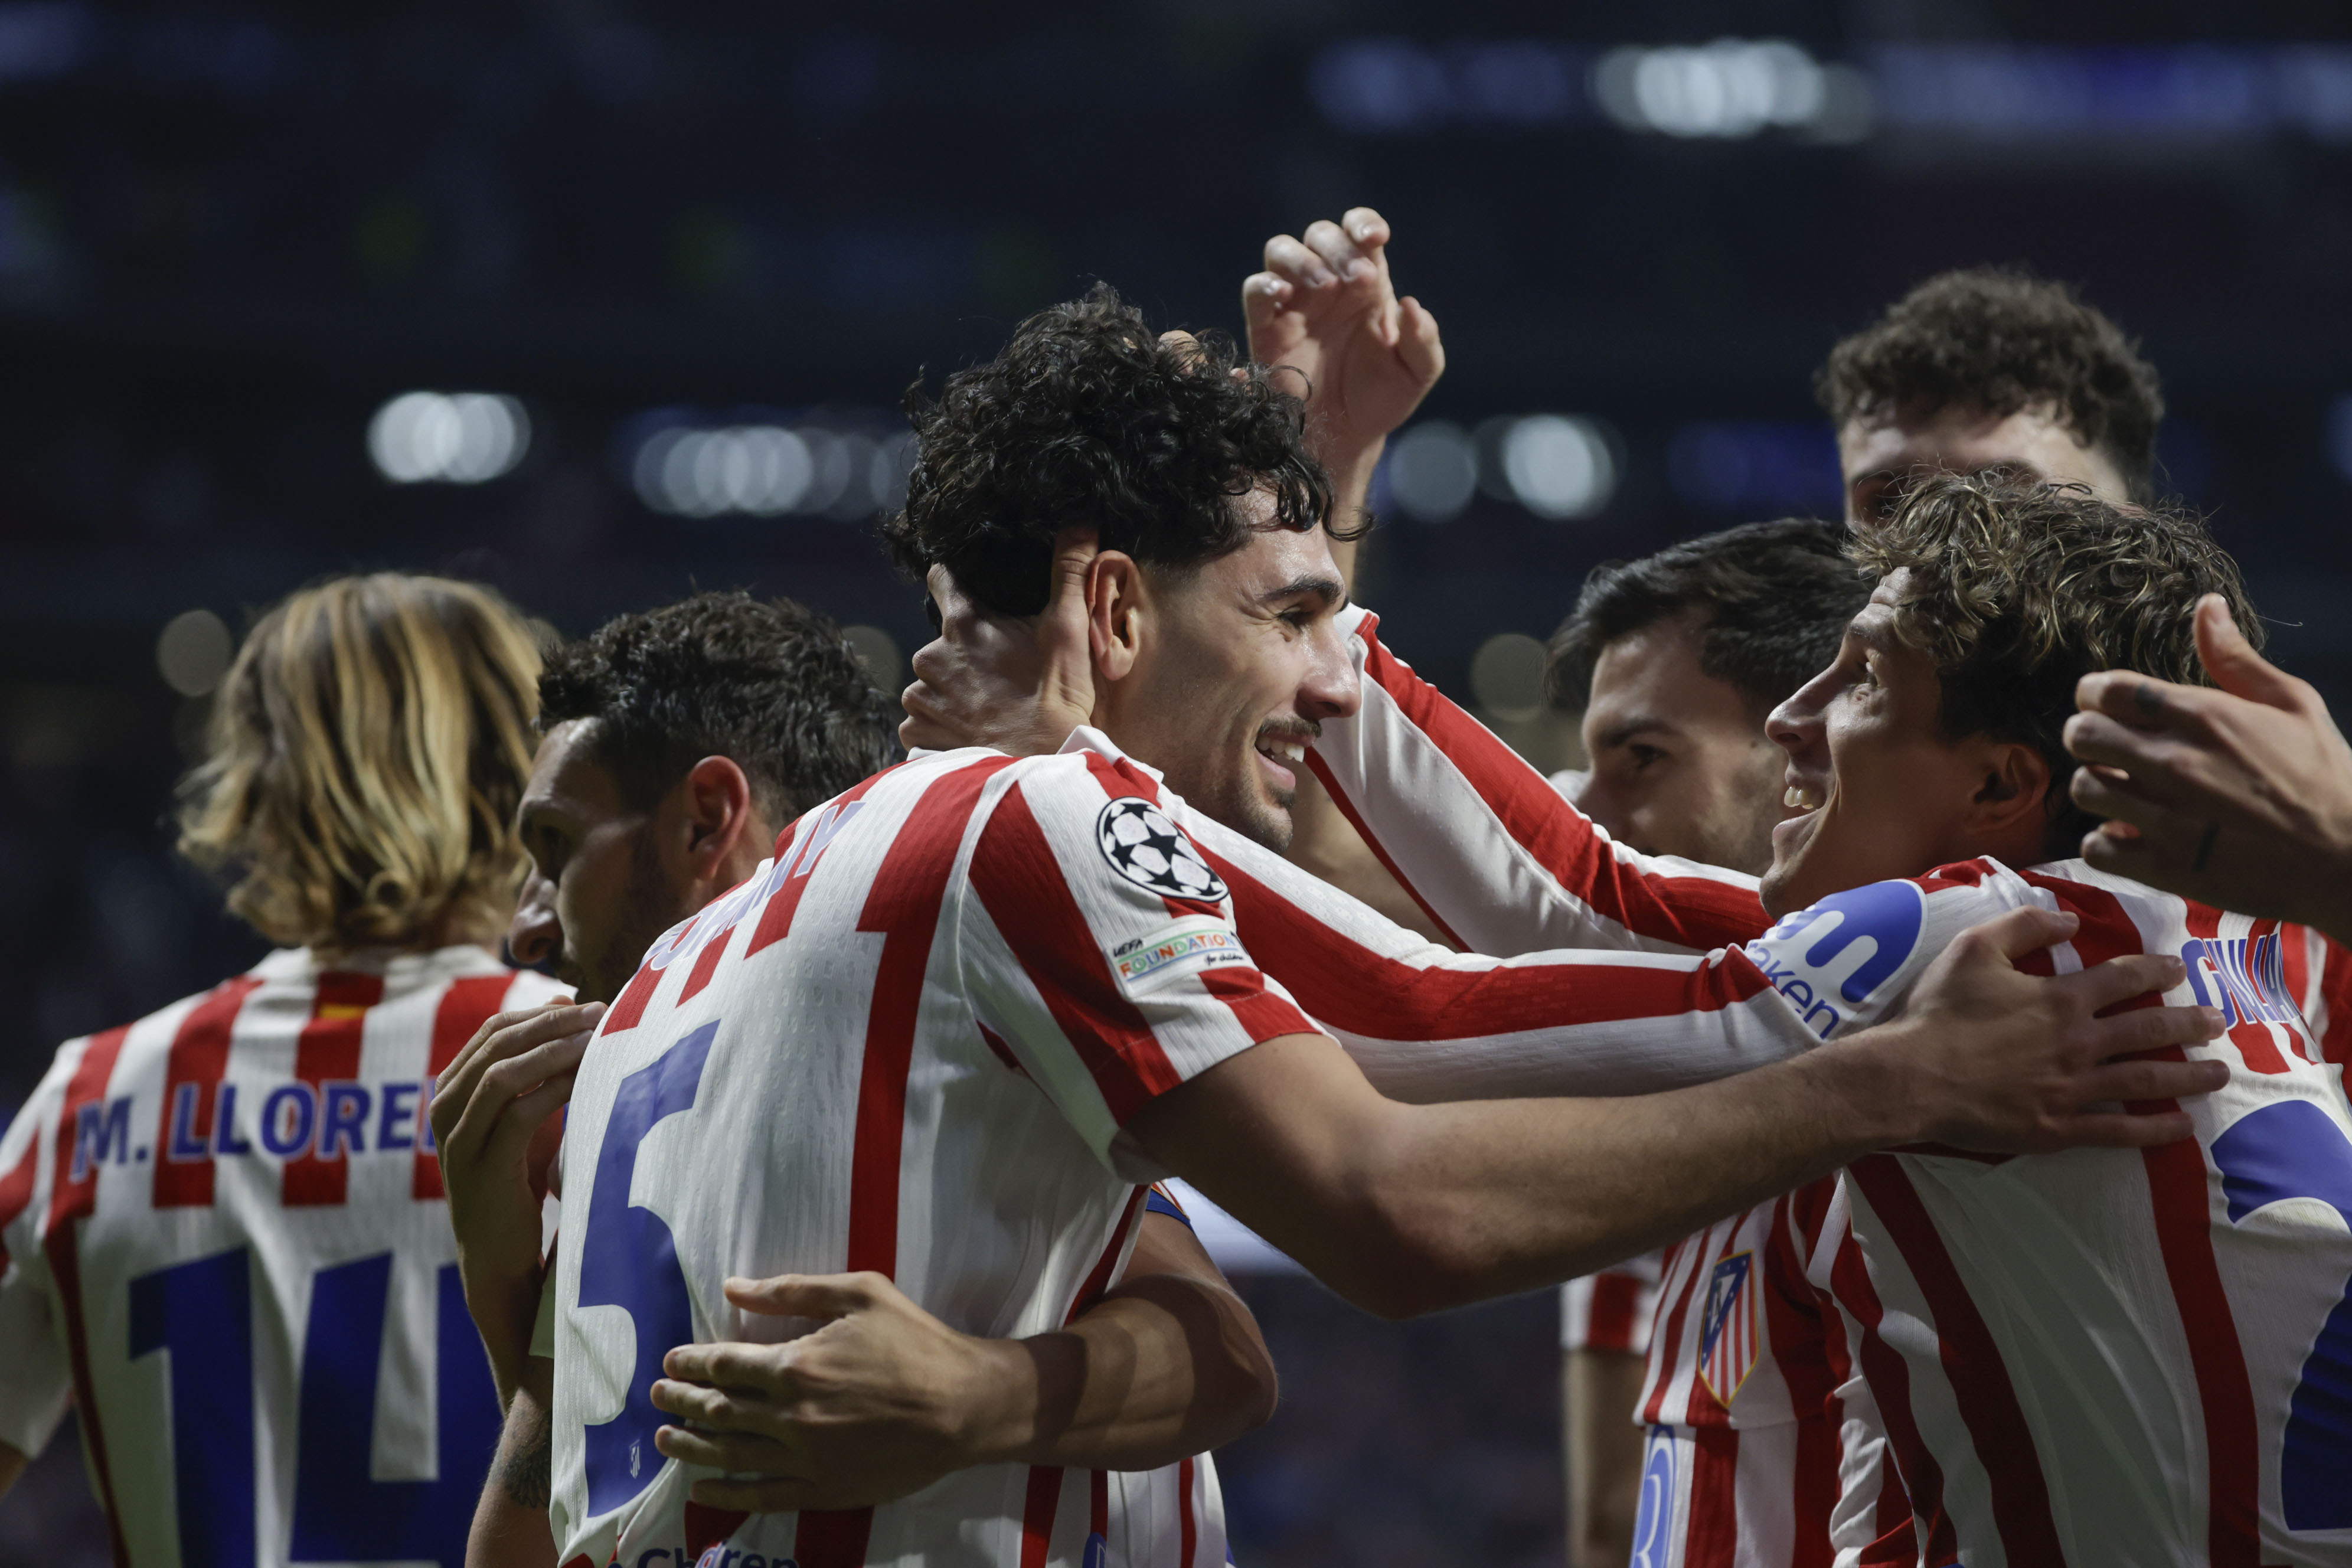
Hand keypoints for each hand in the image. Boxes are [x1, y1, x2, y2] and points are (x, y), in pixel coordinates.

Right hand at [429, 999, 600, 1394]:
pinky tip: (588, 1076)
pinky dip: (553, 1086)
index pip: (491, 1032)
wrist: (501, 1265)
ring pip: (501, 1072)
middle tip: (601, 1011)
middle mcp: (446, 1114)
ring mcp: (458, 1142)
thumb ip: (541, 1074)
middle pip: (495, 1044)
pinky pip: (515, 1111)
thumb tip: (570, 1009)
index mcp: (452, 1095)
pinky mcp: (481, 1169)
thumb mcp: (530, 1122)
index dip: (538, 1012)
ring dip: (552, 1047)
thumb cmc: (521, 1188)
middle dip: (550, 1022)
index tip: (586, 1004)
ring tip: (598, 1035)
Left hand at [650, 1272, 1019, 1512]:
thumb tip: (733, 1286)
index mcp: (797, 1365)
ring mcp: (804, 1459)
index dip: (691, 1363)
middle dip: (680, 1401)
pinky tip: (704, 1489)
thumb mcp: (861, 1294)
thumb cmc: (917, 1342)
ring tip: (664, 1438)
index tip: (671, 1361)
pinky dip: (726, 1493)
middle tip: (656, 1396)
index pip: (724, 1365)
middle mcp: (791, 1416)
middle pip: (717, 1410)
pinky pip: (761, 1495)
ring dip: (690, 1445)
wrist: (965, 1406)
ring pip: (729, 1453)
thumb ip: (792, 1290)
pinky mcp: (823, 1489)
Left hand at [900, 528, 1097, 756]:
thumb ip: (1069, 571)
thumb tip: (1079, 522)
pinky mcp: (915, 734)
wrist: (1042, 767)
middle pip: (942, 642)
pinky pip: (922, 721)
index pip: (941, 579)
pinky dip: (942, 727)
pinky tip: (973, 734)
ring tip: (990, 710)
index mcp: (963, 624)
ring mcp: (920, 697)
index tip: (972, 594)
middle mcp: (930, 656)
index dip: (955, 583)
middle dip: (965, 655)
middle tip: (1002, 676)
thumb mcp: (1068, 630)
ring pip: (931, 683)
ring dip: (952, 692)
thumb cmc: (1056, 699)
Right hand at [1243, 206, 1442, 473]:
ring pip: (1281, 250)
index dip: (1363, 223)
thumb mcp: (1418, 372)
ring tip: (1325, 287)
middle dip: (1338, 248)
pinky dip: (1264, 285)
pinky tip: (1283, 297)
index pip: (1359, 231)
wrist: (1347, 437)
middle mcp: (1327, 284)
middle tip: (1358, 280)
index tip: (1375, 237)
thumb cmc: (1384, 399)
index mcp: (1366, 282)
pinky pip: (1254, 290)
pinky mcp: (1266, 328)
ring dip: (1302, 260)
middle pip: (1319, 234)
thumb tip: (1410, 305)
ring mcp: (1294, 304)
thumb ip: (1423, 339)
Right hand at [1876, 905, 2225, 1152]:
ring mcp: (2073, 1089)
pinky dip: (2155, 1129)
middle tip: (2216, 1020)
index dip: (2154, 971)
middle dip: (2189, 1023)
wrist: (1912, 1077)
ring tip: (2219, 1072)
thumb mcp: (1972, 949)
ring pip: (2147, 1080)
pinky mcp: (2059, 1127)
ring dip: (2189, 1075)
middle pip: (2149, 1030)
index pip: (2122, 979)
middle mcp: (2078, 1043)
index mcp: (2060, 999)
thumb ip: (2022, 926)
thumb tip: (2069, 920)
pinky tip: (2182, 1126)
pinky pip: (2119, 1131)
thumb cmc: (1939, 1011)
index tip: (2176, 971)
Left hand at [2066, 594, 2351, 941]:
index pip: (2107, 689)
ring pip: (2084, 789)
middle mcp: (2176, 763)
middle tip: (2106, 744)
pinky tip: (2130, 834)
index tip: (2105, 702)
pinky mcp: (2163, 867)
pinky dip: (2105, 841)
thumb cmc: (2324, 776)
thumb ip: (2236, 658)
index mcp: (2205, 717)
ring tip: (2123, 789)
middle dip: (2086, 734)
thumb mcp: (2293, 704)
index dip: (2094, 693)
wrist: (2347, 859)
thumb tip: (2206, 605)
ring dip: (2097, 786)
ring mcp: (2166, 818)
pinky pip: (2094, 847)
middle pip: (2082, 735)